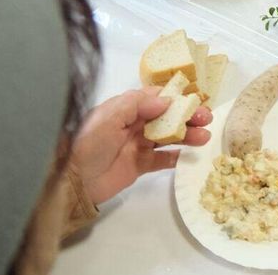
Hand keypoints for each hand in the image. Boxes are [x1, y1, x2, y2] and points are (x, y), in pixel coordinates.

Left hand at [69, 88, 211, 204]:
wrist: (71, 181)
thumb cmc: (88, 143)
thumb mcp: (109, 117)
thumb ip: (137, 105)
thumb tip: (166, 100)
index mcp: (124, 109)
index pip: (154, 97)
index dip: (175, 96)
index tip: (194, 98)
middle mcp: (133, 124)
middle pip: (166, 116)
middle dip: (187, 115)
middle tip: (206, 118)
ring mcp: (137, 145)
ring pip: (168, 136)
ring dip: (187, 134)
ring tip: (204, 137)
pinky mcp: (140, 165)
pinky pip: (163, 159)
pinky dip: (177, 156)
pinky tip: (190, 154)